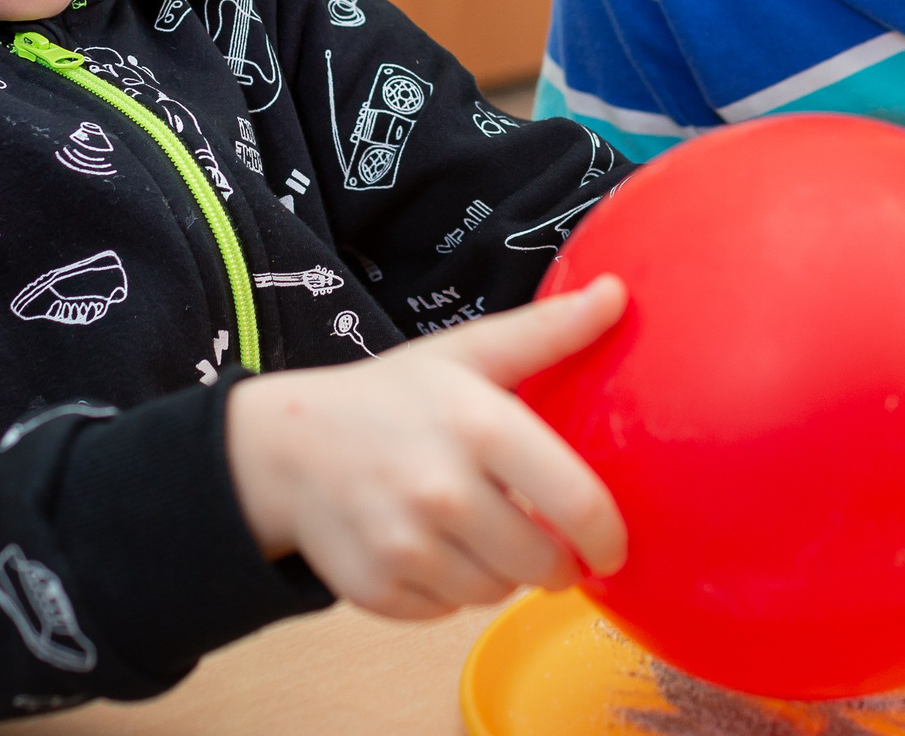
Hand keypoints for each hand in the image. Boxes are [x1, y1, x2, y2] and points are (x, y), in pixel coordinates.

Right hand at [226, 276, 627, 618]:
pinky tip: (433, 547)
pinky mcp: (377, 590)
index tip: (613, 547)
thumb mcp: (468, 352)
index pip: (577, 503)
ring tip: (477, 529)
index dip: (608, 536)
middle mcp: (442, 490)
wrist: (287, 448)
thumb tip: (618, 292)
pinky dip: (450, 590)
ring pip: (495, 593)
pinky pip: (447, 612)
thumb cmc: (391, 398)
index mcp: (479, 426)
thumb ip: (547, 330)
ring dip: (500, 572)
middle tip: (539, 535)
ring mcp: (405, 546)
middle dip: (553, 558)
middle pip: (542, 563)